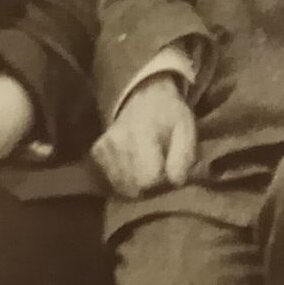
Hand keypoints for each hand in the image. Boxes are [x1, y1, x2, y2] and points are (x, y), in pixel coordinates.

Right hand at [92, 72, 196, 195]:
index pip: (148, 179)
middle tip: (159, 170)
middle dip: (149, 187)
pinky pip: (111, 180)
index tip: (168, 172)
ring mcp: (104, 147)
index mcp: (142, 134)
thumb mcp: (186, 130)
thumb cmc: (169, 116)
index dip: (161, 181)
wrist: (143, 96)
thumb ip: (184, 157)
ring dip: (136, 183)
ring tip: (146, 166)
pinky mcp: (96, 152)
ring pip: (121, 186)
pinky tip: (133, 165)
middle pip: (134, 187)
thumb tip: (176, 182)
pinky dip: (123, 178)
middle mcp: (118, 141)